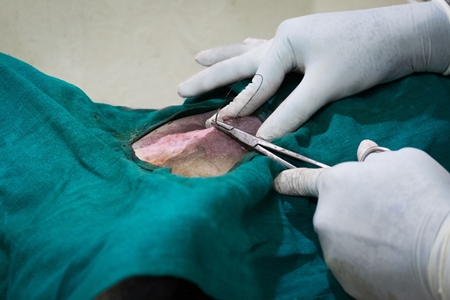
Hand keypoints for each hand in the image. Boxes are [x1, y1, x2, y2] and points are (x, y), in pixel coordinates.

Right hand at [178, 2, 449, 139]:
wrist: (400, 35)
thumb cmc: (364, 56)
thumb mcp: (327, 86)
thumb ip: (293, 110)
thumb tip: (266, 138)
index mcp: (285, 43)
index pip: (256, 82)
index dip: (240, 106)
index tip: (220, 126)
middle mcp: (283, 38)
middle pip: (241, 60)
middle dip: (211, 76)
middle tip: (181, 88)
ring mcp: (292, 38)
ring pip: (251, 52)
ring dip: (225, 58)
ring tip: (199, 58)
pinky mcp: (303, 43)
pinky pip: (269, 50)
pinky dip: (253, 53)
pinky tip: (243, 46)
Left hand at [273, 140, 449, 298]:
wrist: (444, 251)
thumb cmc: (423, 196)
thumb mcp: (403, 161)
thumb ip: (375, 158)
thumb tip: (363, 153)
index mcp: (334, 185)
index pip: (300, 180)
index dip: (288, 180)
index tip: (276, 182)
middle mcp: (325, 218)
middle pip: (330, 212)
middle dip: (349, 211)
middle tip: (381, 215)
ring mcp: (333, 252)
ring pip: (342, 239)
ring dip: (357, 238)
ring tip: (390, 238)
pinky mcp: (345, 280)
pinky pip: (352, 265)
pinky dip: (366, 262)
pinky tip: (390, 259)